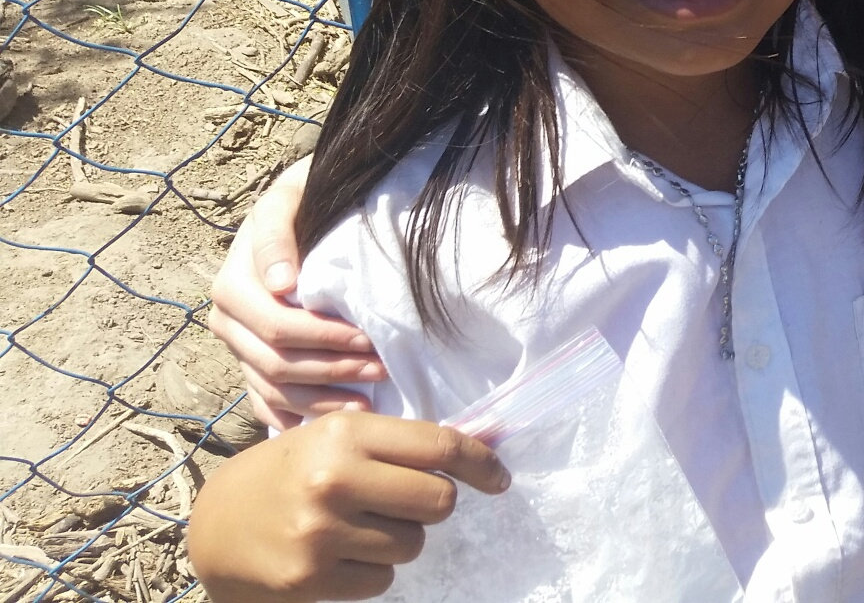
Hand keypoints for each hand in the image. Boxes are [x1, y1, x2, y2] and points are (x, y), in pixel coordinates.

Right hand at [186, 410, 507, 601]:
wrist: (216, 526)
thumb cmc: (289, 473)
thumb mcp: (334, 438)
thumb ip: (398, 443)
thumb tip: (485, 447)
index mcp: (345, 433)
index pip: (438, 445)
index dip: (480, 462)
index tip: (499, 478)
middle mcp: (334, 479)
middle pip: (439, 500)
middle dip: (431, 504)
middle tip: (402, 503)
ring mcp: (321, 532)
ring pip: (414, 544)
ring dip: (399, 539)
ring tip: (358, 527)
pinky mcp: (311, 577)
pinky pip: (383, 579)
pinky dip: (371, 570)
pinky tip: (339, 554)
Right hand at [208, 158, 386, 427]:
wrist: (297, 205)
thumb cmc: (303, 198)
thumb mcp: (290, 197)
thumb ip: (278, 233)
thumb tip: (282, 284)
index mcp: (233, 284)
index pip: (277, 326)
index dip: (324, 338)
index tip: (369, 339)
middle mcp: (227, 321)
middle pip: (276, 362)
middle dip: (333, 369)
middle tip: (383, 369)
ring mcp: (237, 347)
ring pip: (273, 388)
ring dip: (321, 400)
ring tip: (369, 403)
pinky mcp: (250, 364)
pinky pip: (265, 403)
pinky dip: (295, 418)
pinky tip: (329, 426)